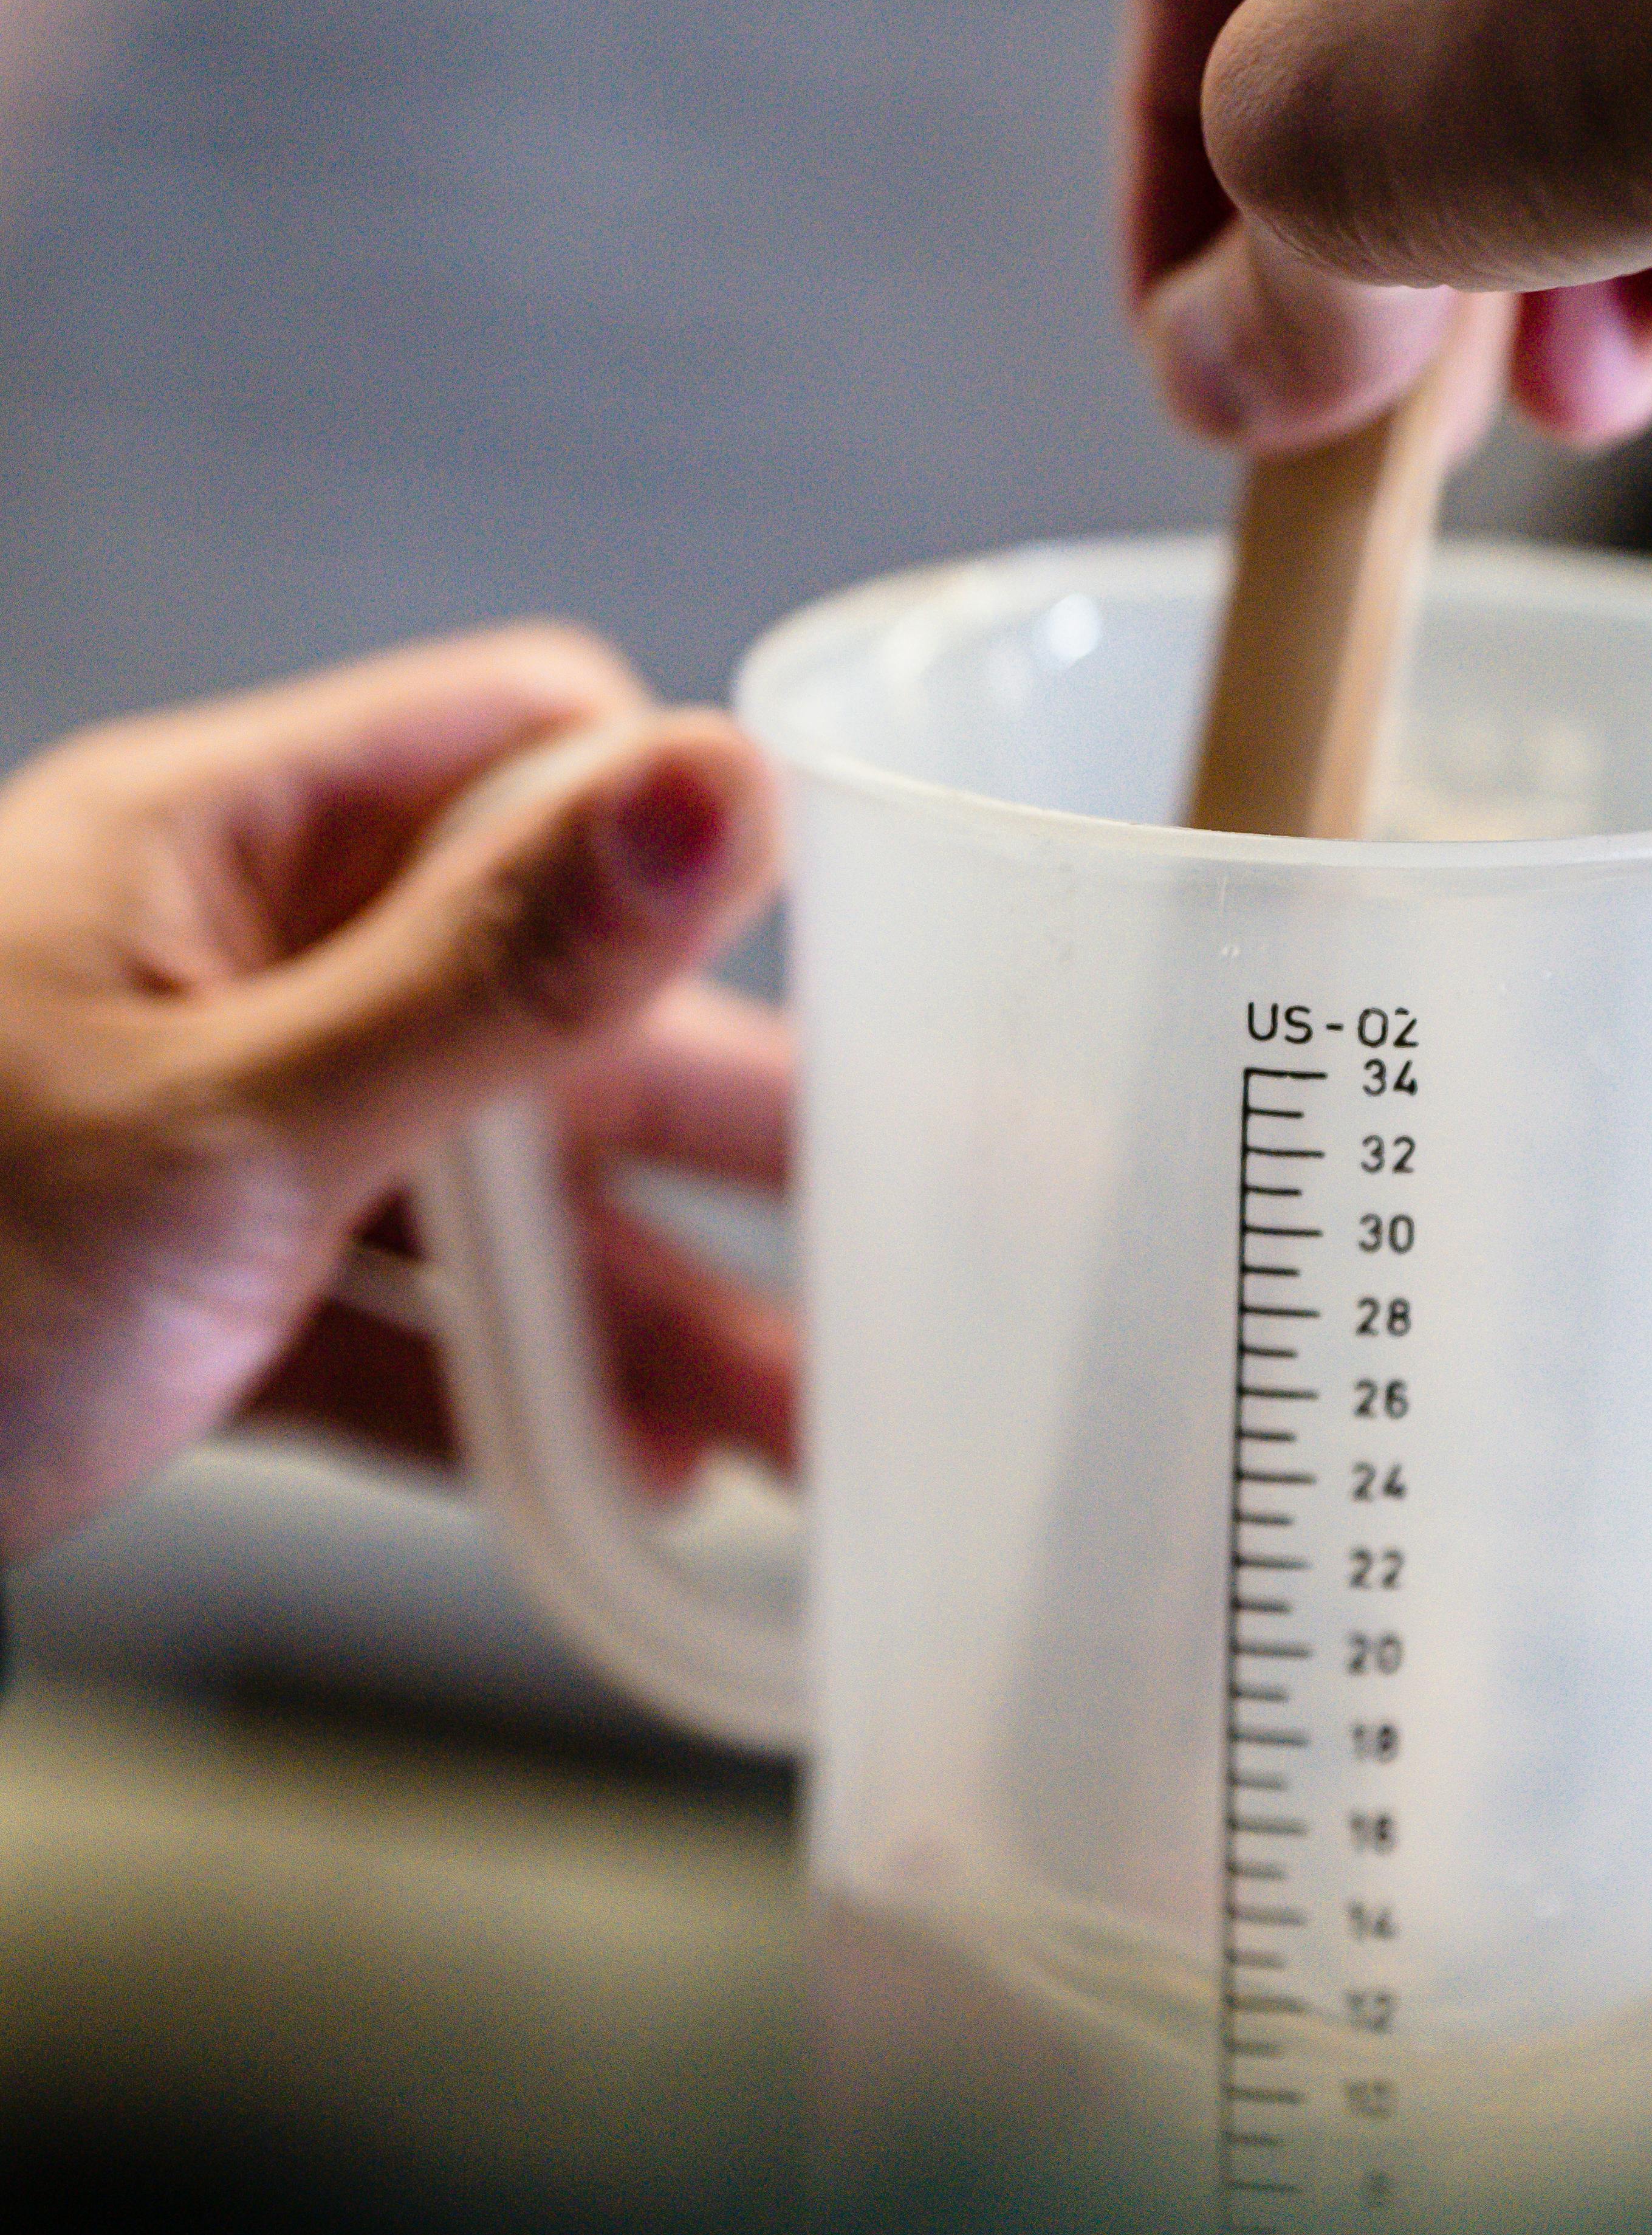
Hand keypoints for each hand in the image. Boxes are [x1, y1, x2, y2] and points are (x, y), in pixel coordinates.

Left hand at [0, 628, 783, 1558]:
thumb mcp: (226, 1133)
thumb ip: (493, 972)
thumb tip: (724, 776)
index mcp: (216, 846)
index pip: (523, 750)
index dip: (682, 848)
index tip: (846, 967)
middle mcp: (215, 963)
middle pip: (530, 998)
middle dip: (710, 1134)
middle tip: (906, 1234)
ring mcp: (189, 1131)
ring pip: (465, 1184)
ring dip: (627, 1306)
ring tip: (798, 1427)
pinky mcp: (161, 1293)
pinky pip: (373, 1315)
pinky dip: (490, 1396)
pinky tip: (615, 1484)